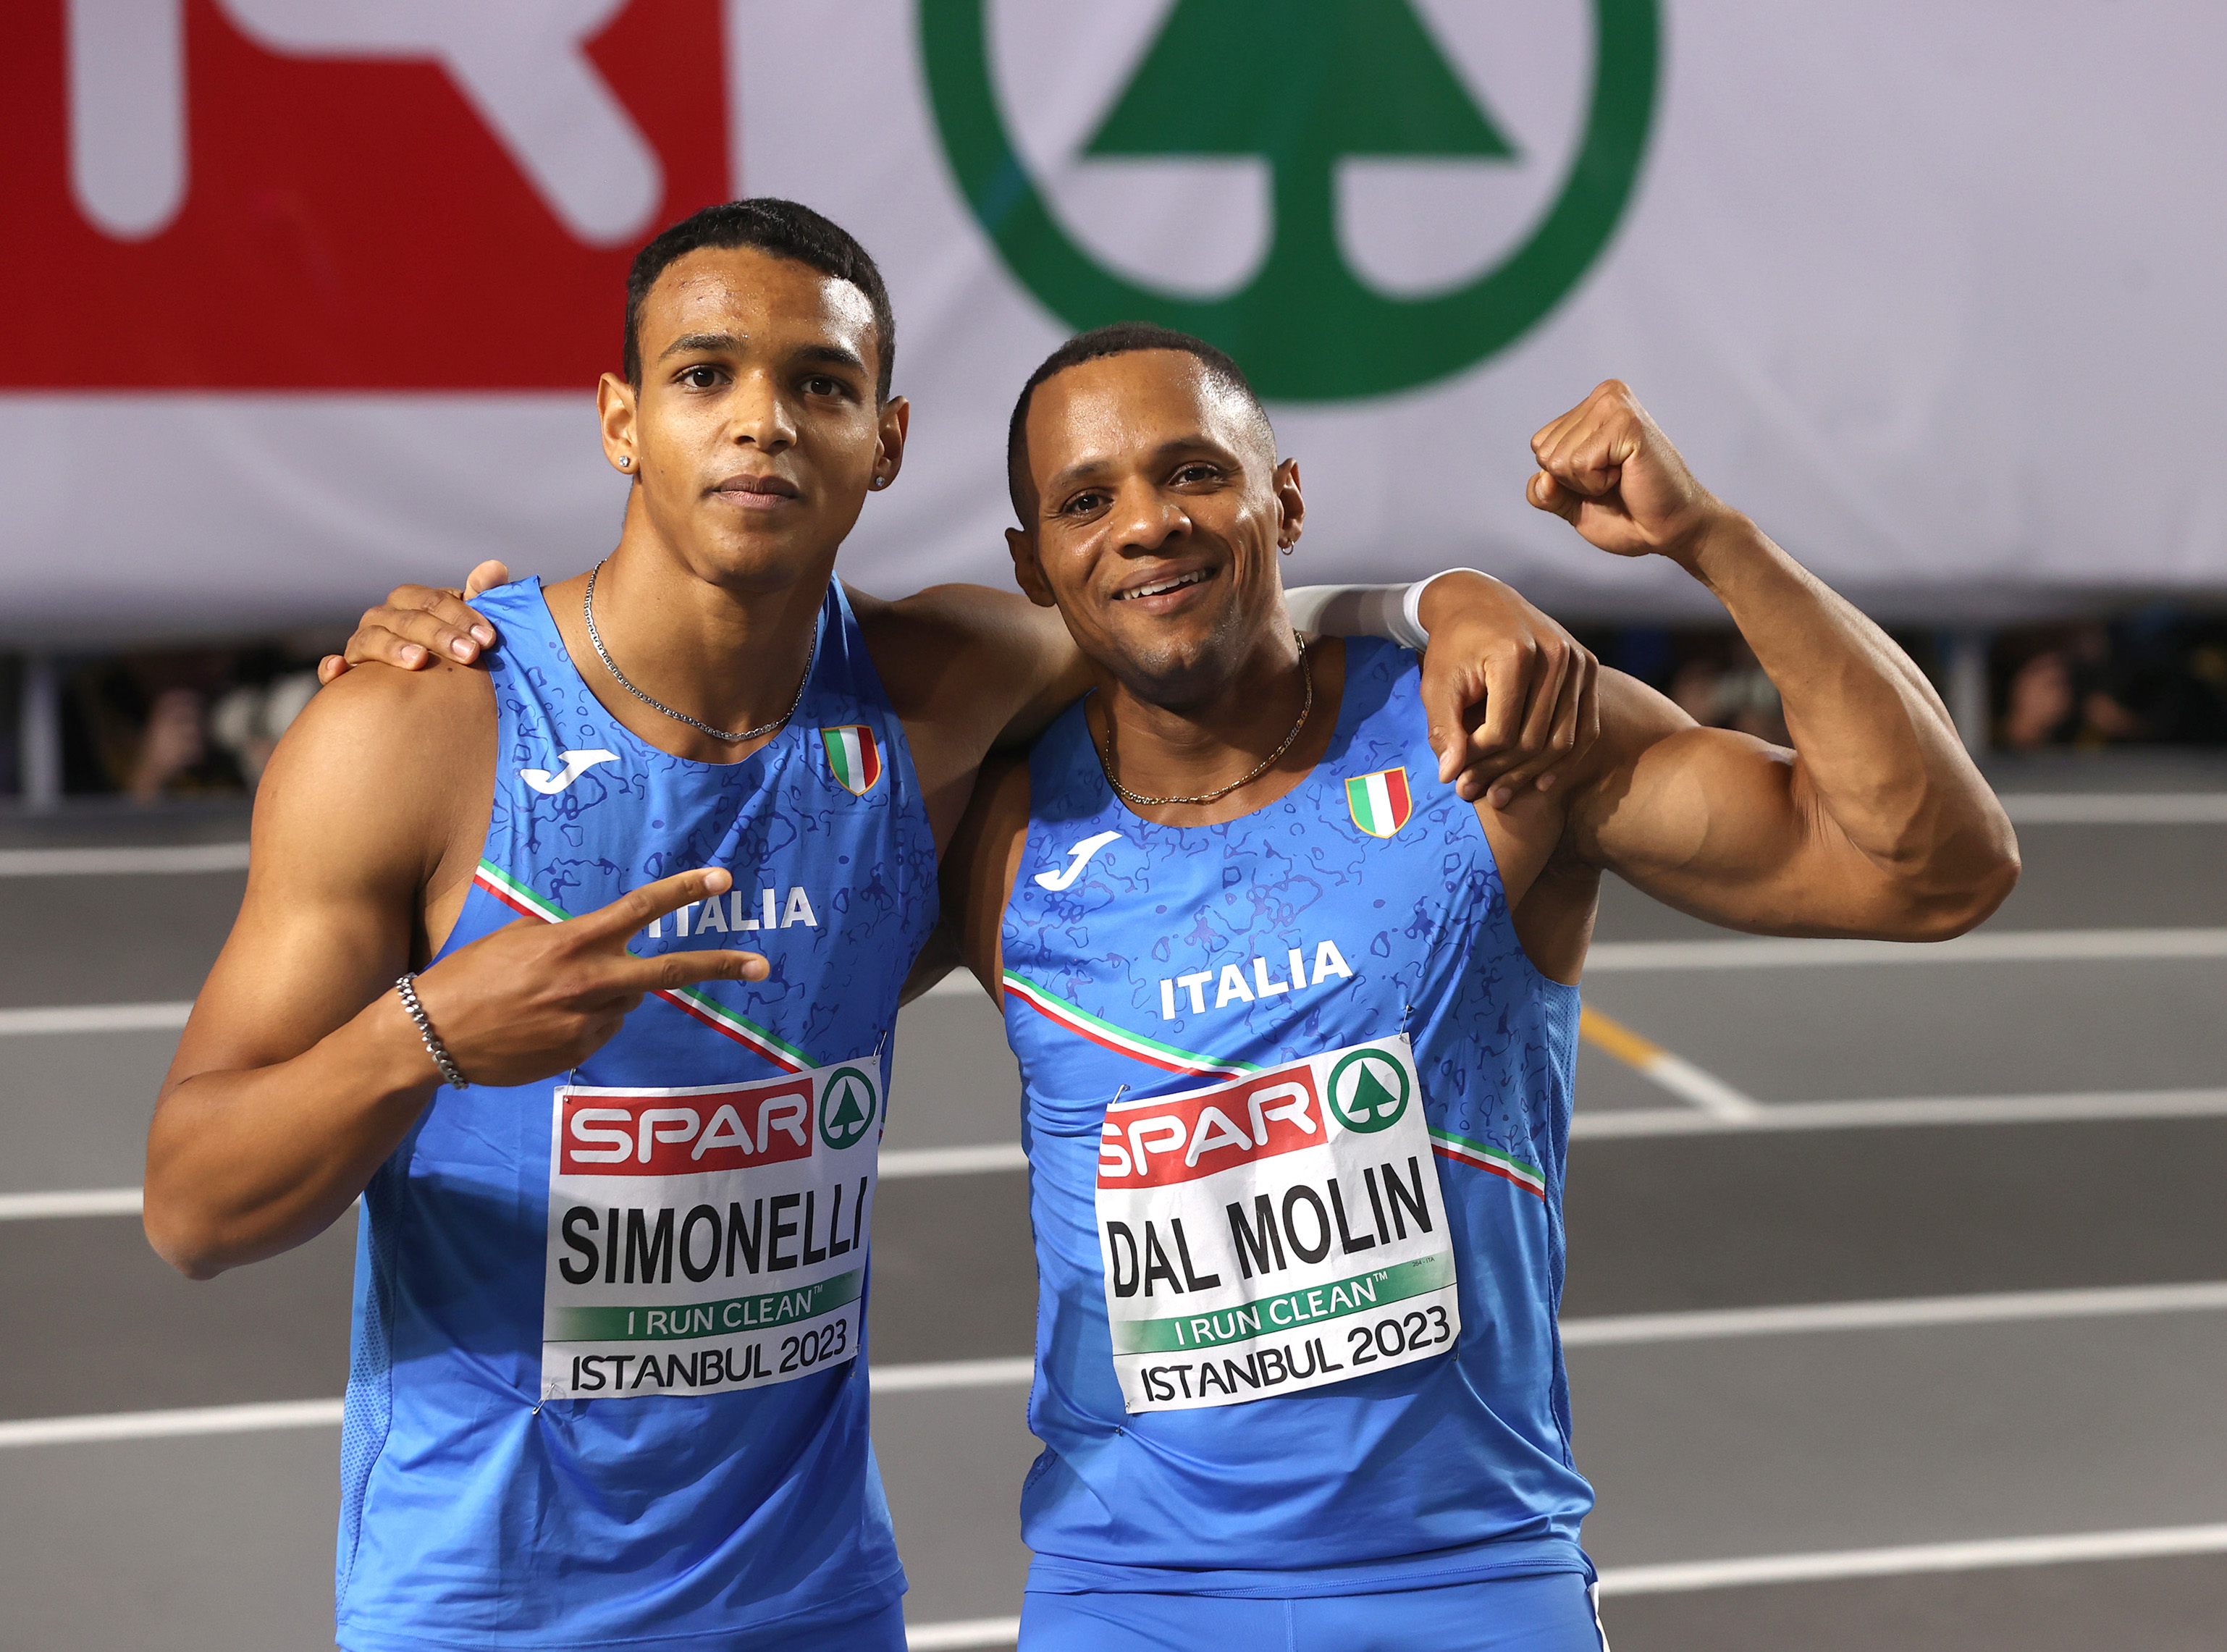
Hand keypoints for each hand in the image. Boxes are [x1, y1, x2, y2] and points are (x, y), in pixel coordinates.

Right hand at [317, 560, 509, 683]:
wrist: (425, 690)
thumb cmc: (451, 647)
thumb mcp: (467, 622)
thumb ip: (482, 596)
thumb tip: (495, 567)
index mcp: (411, 603)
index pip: (432, 600)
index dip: (461, 615)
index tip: (488, 638)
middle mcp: (383, 618)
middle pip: (407, 619)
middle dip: (440, 635)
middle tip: (470, 654)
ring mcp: (362, 644)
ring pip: (371, 639)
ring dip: (393, 648)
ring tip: (419, 661)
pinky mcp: (347, 673)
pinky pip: (331, 669)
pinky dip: (333, 667)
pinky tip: (341, 669)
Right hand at [406, 868, 768, 1088]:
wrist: (432, 1035)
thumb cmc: (471, 977)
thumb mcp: (519, 939)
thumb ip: (571, 938)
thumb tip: (607, 949)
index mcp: (572, 943)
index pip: (639, 910)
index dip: (683, 892)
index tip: (721, 882)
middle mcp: (588, 982)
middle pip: (669, 973)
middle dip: (719, 965)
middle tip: (761, 965)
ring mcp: (587, 1023)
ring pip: (628, 1002)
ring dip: (610, 994)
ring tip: (553, 996)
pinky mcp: (578, 1053)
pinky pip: (603, 1030)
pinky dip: (588, 1022)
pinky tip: (544, 1023)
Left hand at [1416, 573, 1599, 807]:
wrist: (1480, 601)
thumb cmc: (1454, 646)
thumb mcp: (1437, 684)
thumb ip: (1443, 727)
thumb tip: (1449, 775)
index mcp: (1516, 655)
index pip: (1503, 731)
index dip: (1479, 759)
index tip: (1456, 773)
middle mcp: (1555, 656)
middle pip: (1535, 739)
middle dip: (1502, 773)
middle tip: (1475, 794)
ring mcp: (1578, 661)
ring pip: (1563, 740)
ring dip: (1531, 775)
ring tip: (1502, 795)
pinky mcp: (1589, 668)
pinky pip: (1586, 727)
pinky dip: (1565, 760)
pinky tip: (1541, 783)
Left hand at [1527, 381, 1722, 564]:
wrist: (1670, 529)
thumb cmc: (1627, 515)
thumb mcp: (1571, 504)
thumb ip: (1545, 492)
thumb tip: (1540, 480)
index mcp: (1591, 407)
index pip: (1540, 445)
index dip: (1562, 477)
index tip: (1601, 478)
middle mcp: (1604, 396)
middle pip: (1545, 452)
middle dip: (1573, 481)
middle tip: (1614, 481)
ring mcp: (1615, 404)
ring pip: (1559, 459)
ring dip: (1588, 482)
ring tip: (1622, 477)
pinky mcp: (1627, 423)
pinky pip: (1580, 463)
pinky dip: (1598, 482)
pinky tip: (1627, 475)